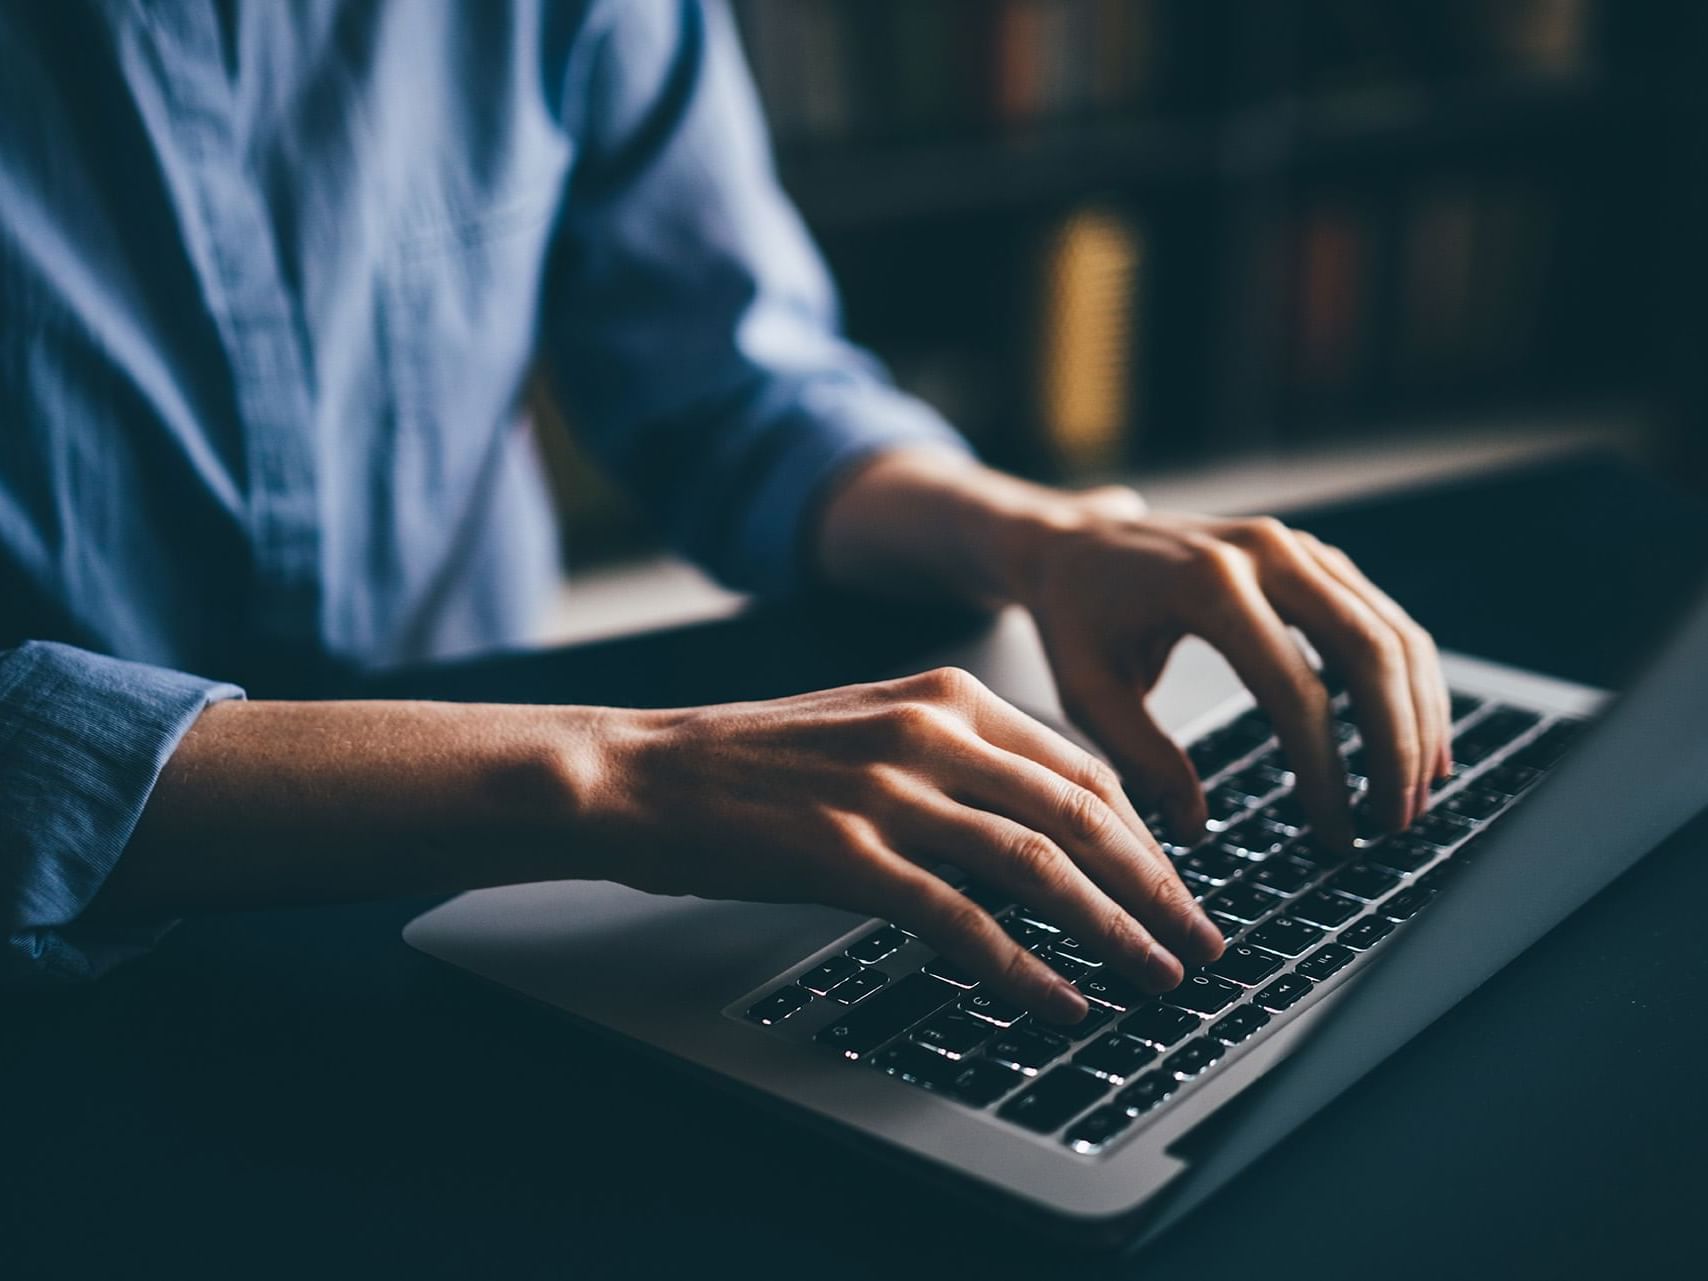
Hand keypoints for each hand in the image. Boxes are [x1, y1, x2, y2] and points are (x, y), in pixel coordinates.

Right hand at [584, 667, 1227, 1021]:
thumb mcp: (868, 724)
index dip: (1142, 832)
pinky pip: (961, 919)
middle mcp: (929, 732)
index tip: (1173, 882)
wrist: (641, 772)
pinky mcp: (847, 854)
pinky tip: (1058, 1001)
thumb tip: (1037, 820)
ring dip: (1111, 930)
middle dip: (1155, 886)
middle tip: (1199, 940)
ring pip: (1037, 865)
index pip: (1079, 766)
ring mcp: (889, 792)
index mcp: (943, 693)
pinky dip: (1022, 967)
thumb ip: (954, 755)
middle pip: (1079, 814)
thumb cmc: (751, 759)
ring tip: (1156, 977)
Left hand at [1011, 491, 1451, 847]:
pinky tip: (1418, 740)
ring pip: (1392, 633)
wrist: (1077, 543)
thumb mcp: (1085, 691)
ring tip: (1415, 795)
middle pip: (1368, 652)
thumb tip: (1195, 829)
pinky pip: (1384, 620)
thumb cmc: (1076, 618)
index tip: (1337, 832)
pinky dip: (1412, 683)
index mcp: (1206, 583)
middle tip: (1397, 821)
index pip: (1293, 688)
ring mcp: (1298, 548)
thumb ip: (1139, 759)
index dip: (1325, 769)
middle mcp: (1266, 552)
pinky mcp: (1314, 558)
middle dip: (1396, 745)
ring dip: (1418, 718)